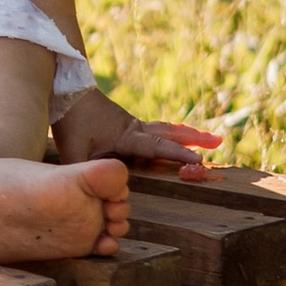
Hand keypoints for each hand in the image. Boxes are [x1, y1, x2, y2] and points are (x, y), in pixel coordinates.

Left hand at [53, 87, 222, 169]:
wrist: (66, 90)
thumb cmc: (71, 123)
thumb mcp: (74, 154)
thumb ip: (86, 175)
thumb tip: (95, 195)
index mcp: (126, 136)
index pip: (156, 147)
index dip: (177, 154)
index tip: (198, 160)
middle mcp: (134, 129)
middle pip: (170, 134)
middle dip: (195, 139)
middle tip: (218, 142)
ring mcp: (132, 126)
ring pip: (166, 130)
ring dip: (187, 135)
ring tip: (210, 139)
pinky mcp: (127, 126)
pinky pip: (155, 133)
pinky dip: (171, 136)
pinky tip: (177, 141)